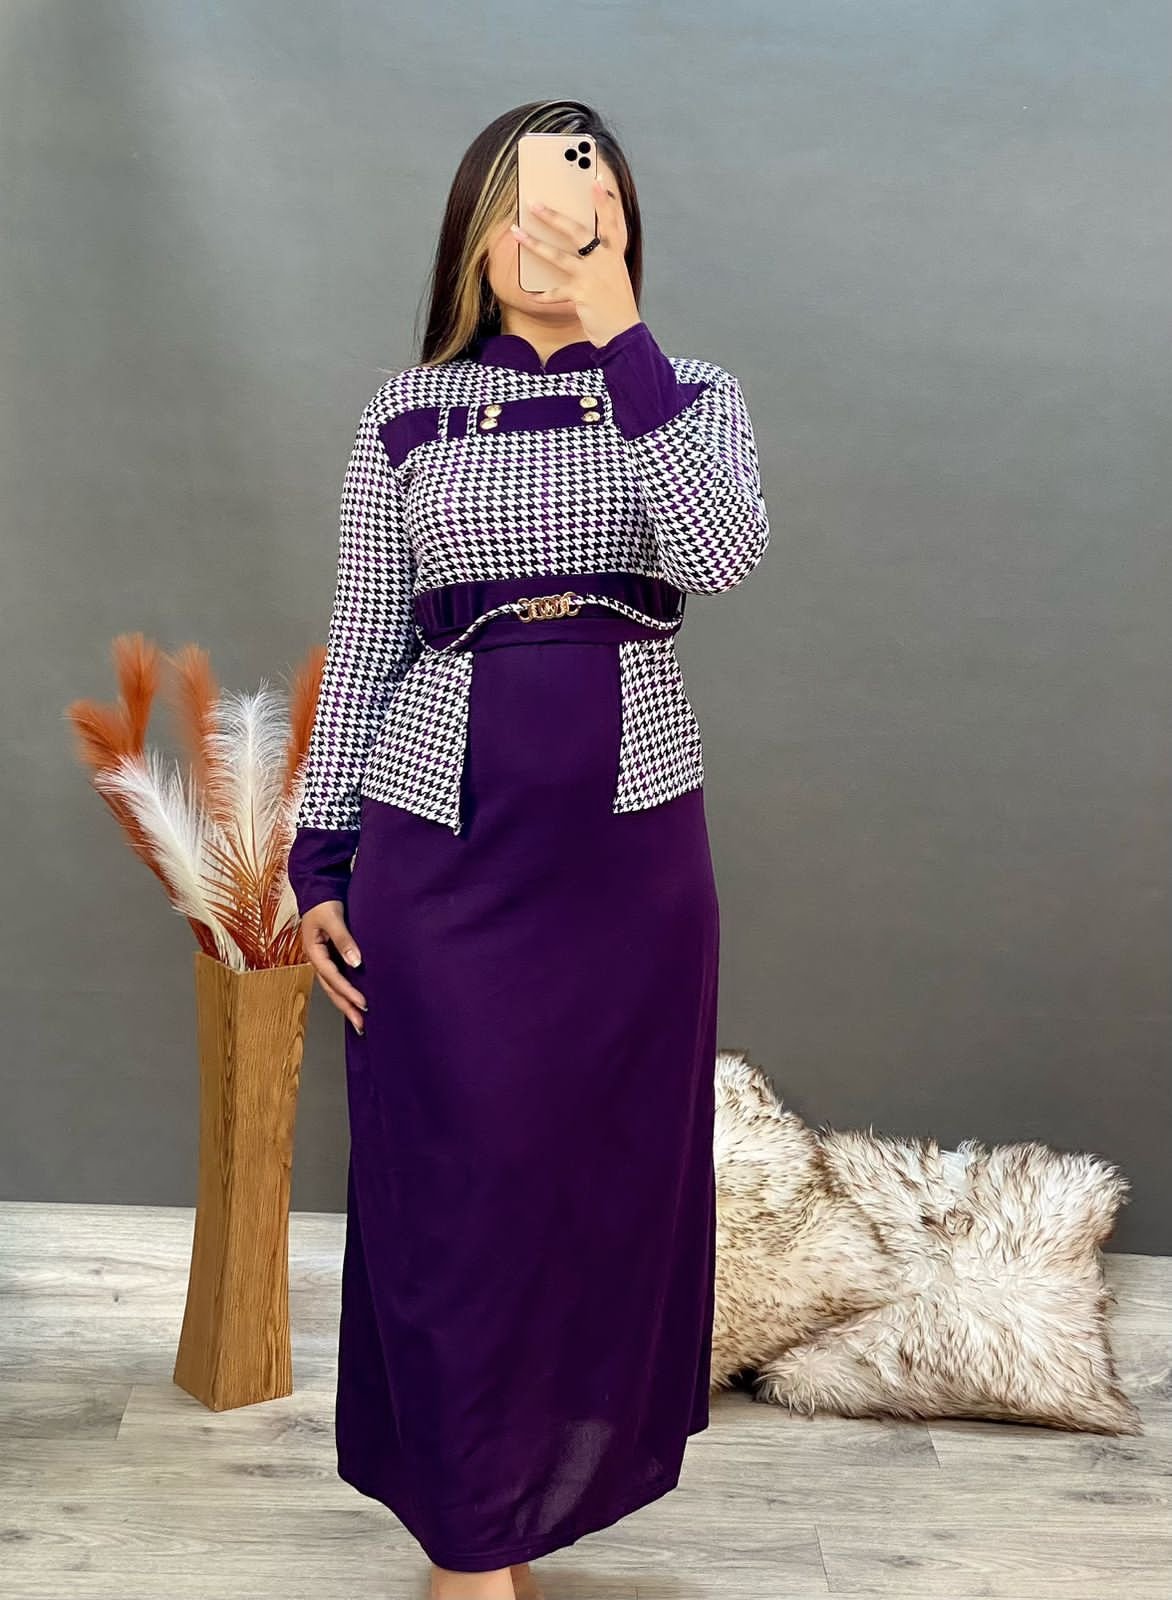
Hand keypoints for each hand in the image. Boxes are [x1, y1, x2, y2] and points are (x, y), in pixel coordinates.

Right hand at [300, 900, 367, 1032]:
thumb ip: (344, 940)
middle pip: (332, 989)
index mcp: (314, 952)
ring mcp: (324, 959)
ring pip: (334, 986)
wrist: (319, 890)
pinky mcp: (332, 956)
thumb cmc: (323, 903)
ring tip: (360, 1020)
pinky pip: (339, 978)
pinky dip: (347, 990)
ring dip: (346, 1003)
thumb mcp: (333, 919)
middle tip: (361, 1025)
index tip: (364, 1003)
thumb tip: (356, 962)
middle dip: (346, 1007)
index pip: (332, 977)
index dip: (348, 991)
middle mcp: (318, 959)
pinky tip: (357, 1000)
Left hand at [510, 178, 641, 348]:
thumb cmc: (616, 304)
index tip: (596, 180)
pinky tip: (531, 294)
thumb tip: (581, 245)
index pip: (611, 221)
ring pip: (558, 256)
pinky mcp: (581, 295)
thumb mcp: (614, 276)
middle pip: (577, 232)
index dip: (604, 201)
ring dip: (535, 244)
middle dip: (554, 216)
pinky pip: (554, 292)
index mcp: (614, 254)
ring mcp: (592, 277)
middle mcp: (604, 261)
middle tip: (534, 202)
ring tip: (516, 232)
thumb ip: (601, 258)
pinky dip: (542, 294)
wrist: (624, 334)